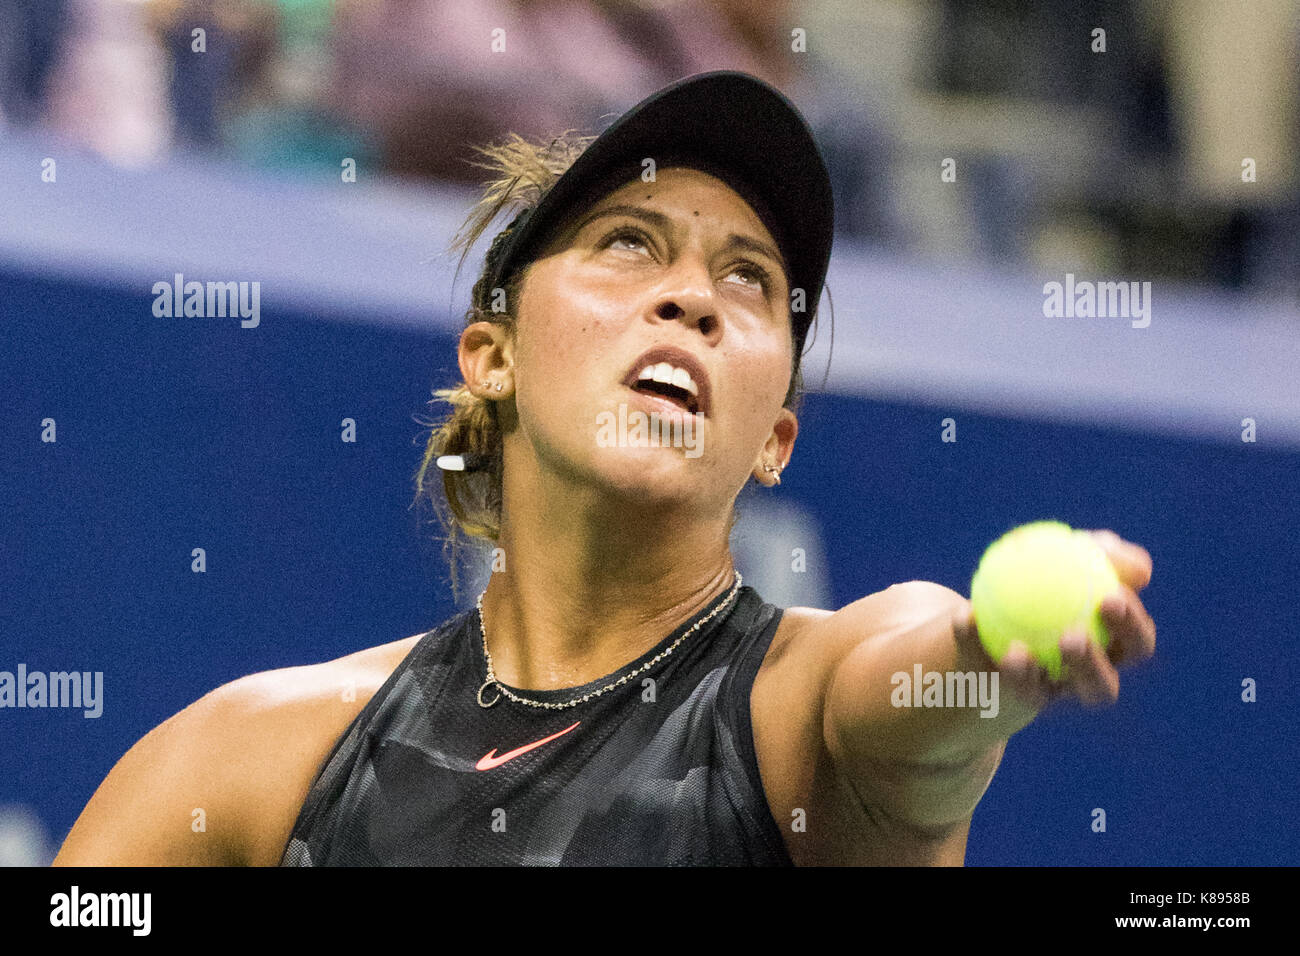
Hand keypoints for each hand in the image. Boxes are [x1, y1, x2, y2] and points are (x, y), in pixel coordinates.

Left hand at [956, 529, 1156, 711]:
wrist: (996, 617)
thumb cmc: (1051, 578)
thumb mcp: (1073, 557)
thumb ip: (1099, 552)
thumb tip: (1125, 556)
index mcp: (1107, 650)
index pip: (1134, 644)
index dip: (1130, 626)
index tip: (1112, 596)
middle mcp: (1075, 681)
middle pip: (1101, 689)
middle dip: (1091, 666)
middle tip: (1072, 637)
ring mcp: (1033, 692)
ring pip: (1041, 697)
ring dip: (1026, 676)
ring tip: (1017, 651)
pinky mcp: (984, 689)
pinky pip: (979, 670)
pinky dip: (972, 639)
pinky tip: (967, 615)